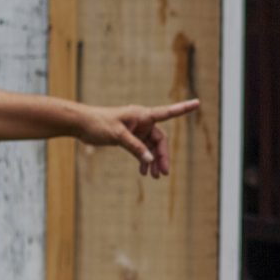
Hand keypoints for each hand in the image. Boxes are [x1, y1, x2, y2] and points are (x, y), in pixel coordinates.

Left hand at [87, 99, 201, 178]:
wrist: (81, 124)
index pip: (167, 112)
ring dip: (154, 160)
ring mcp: (136, 129)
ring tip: (156, 176)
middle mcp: (142, 121)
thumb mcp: (117, 136)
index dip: (183, 108)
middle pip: (160, 139)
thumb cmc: (98, 124)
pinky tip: (144, 171)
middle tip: (164, 173)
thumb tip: (151, 160)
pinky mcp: (129, 137)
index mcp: (142, 115)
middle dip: (163, 156)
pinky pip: (142, 149)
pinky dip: (144, 160)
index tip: (198, 103)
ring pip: (151, 147)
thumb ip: (135, 147)